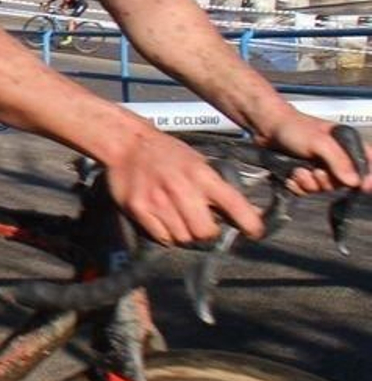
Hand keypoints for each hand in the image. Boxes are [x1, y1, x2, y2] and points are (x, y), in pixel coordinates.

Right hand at [106, 128, 262, 245]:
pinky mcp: (138, 208)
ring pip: (183, 238)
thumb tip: (251, 212)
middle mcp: (181, 188)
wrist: (126, 142)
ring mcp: (158, 200)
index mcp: (201, 175)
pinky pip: (161, 237)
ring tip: (180, 221)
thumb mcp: (198, 162)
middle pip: (205, 232)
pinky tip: (164, 222)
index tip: (254, 233)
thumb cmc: (166, 152)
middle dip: (207, 234)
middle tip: (202, 227)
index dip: (249, 223)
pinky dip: (166, 235)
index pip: (234, 203)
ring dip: (185, 234)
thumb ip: (219, 188)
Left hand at [262, 109, 367, 195]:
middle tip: (313, 171)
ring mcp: (320, 168)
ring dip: (308, 183)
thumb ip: (338, 161)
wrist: (266, 128)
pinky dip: (297, 186)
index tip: (363, 187)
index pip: (367, 163)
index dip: (368, 177)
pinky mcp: (304, 175)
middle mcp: (336, 158)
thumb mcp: (320, 142)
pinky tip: (290, 176)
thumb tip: (354, 182)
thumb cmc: (295, 128)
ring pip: (323, 189)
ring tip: (298, 171)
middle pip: (343, 183)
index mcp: (347, 146)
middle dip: (325, 181)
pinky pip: (306, 191)